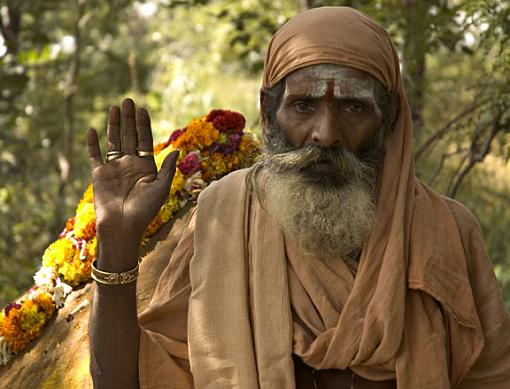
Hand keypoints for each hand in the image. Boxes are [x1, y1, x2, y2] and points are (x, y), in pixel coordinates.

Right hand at [86, 98, 177, 264]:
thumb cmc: (145, 211)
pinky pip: (94, 156)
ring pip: (113, 141)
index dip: (144, 125)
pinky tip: (92, 130)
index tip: (143, 109)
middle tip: (128, 100)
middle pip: (129, 136)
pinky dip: (92, 144)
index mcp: (146, 167)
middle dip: (129, 119)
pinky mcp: (99, 175)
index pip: (145, 141)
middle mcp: (130, 165)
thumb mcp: (161, 188)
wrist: (123, 227)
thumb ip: (168, 168)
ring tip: (115, 107)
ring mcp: (114, 168)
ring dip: (114, 125)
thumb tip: (179, 148)